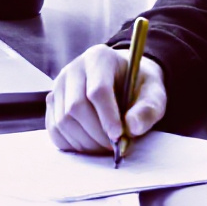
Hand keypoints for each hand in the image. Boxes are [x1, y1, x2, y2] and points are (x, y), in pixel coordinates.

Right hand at [46, 44, 166, 154]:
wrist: (121, 80)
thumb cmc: (137, 86)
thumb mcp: (153, 93)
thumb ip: (148, 109)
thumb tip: (132, 127)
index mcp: (99, 58)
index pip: (98, 90)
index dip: (107, 116)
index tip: (118, 136)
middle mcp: (74, 69)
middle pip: (76, 106)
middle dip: (96, 133)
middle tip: (113, 147)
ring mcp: (59, 85)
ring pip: (63, 120)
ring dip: (84, 141)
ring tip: (103, 146)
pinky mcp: (52, 101)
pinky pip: (53, 129)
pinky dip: (71, 143)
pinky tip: (89, 144)